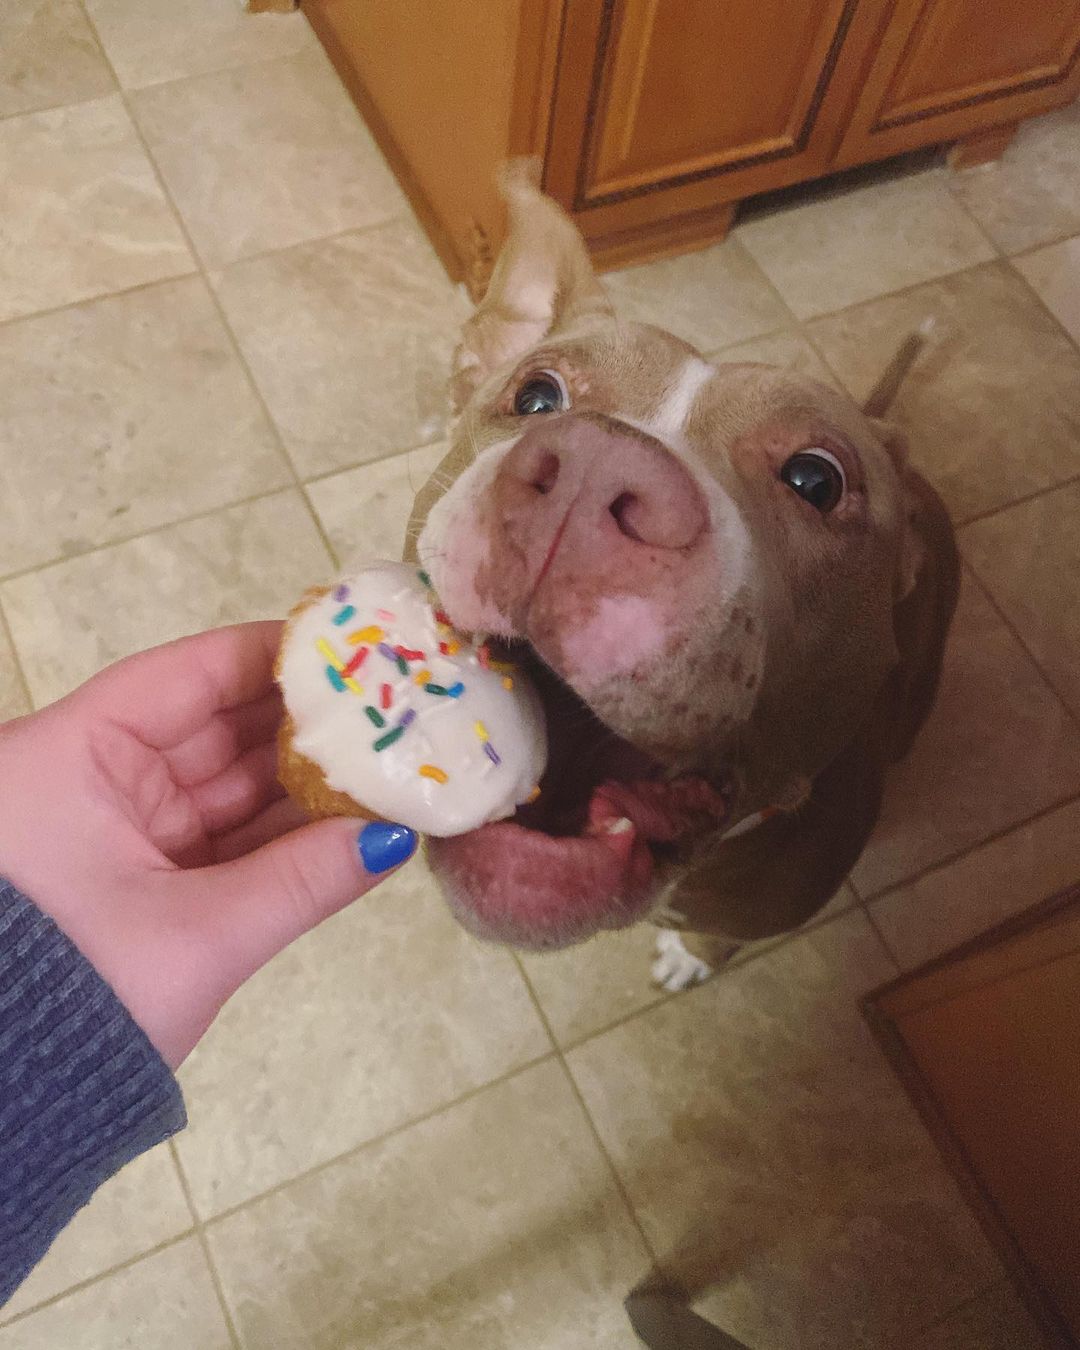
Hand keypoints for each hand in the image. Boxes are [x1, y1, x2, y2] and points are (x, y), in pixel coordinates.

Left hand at [0, 624, 415, 1067]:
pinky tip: (351, 820)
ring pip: (228, 785)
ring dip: (304, 781)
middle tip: (394, 708)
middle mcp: (93, 778)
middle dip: (304, 721)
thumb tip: (395, 837)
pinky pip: (223, 837)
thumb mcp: (195, 937)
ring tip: (390, 763)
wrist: (1, 1111)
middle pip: (216, 725)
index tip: (355, 649)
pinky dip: (281, 833)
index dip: (273, 657)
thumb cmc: (74, 1003)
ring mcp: (118, 829)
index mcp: (71, 755)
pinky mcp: (139, 877)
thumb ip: (303, 880)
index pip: (188, 674)